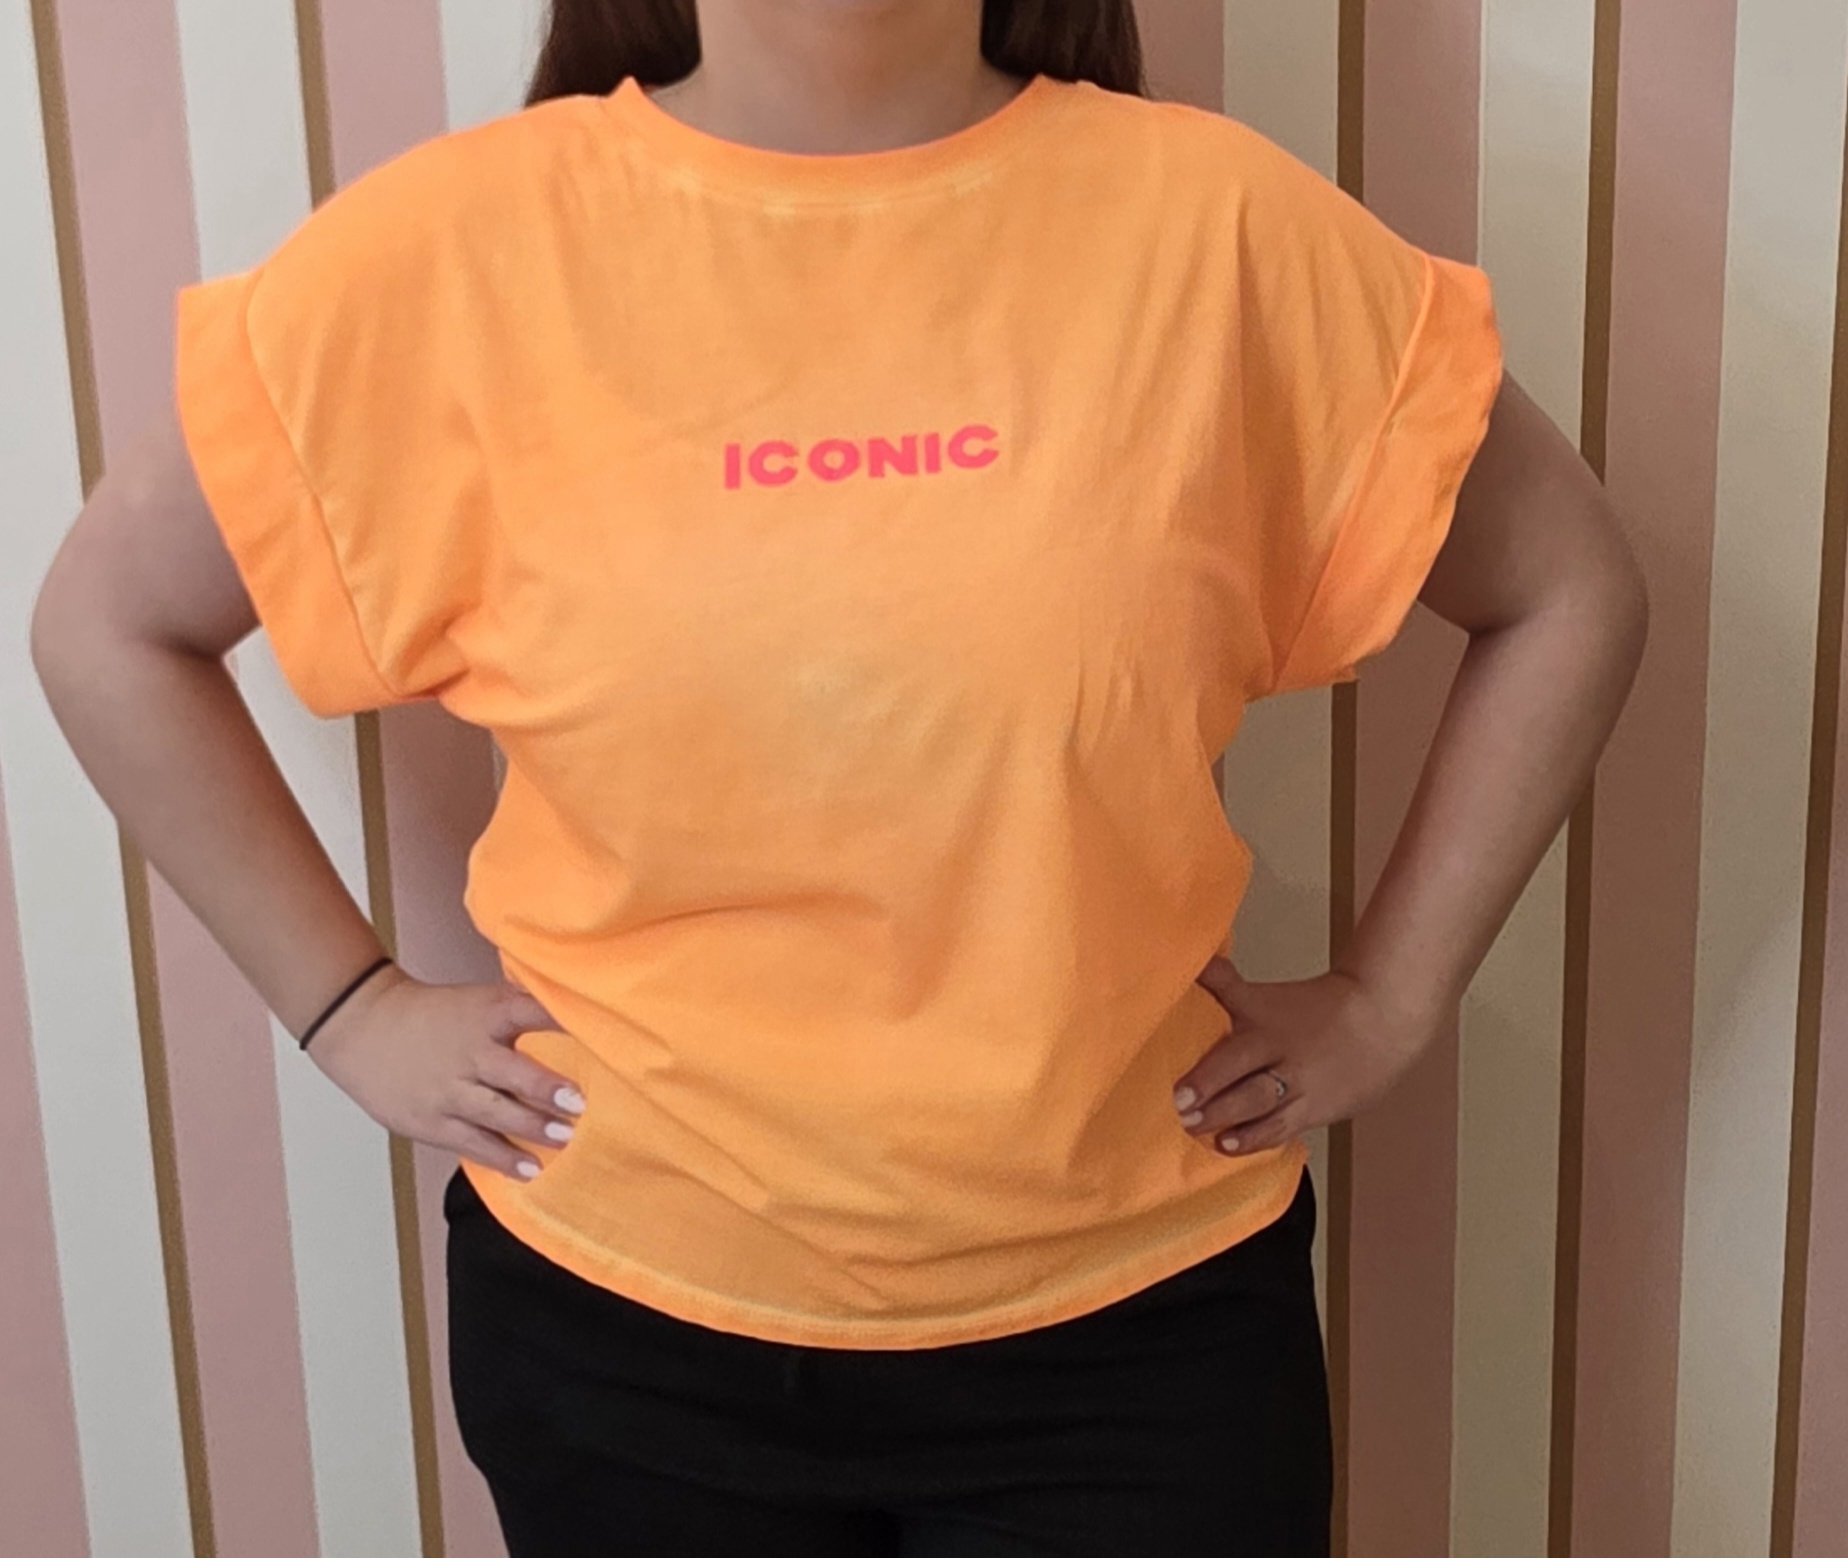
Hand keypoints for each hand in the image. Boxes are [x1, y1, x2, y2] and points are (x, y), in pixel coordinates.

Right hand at [304, 964, 585, 1181]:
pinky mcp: (430, 1122)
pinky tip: (530, 1169)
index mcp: (485, 1015)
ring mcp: (447, 1090)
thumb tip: (578, 1017)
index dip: (558, 1021)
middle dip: (546, 1089)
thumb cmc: (436, 1015)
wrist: (363, 1026)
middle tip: (578, 1104)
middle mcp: (468, 1053)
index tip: (593, 1033)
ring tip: (564, 1138)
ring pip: (495, 1113)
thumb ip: (520, 1011)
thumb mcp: (478, 1001)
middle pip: (511, 1072)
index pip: (527, 1011)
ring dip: (531, 1127)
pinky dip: (502, 1158)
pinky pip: (471, 1143)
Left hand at [1171, 954, 1449, 1156]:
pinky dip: (1260, 1140)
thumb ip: (1222, 981)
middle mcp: (1285, 1063)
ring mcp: (1303, 1090)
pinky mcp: (1316, 1111)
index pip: (1234, 1056)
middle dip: (1217, 1106)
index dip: (1207, 1077)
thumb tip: (1190, 958)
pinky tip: (1235, 1147)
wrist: (1381, 1018)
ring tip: (1211, 1139)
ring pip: (1268, 1115)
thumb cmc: (1312, 1007)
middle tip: (1185, 1119)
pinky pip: (1286, 1129)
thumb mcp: (1262, 995)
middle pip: (1249, 1090)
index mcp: (1268, 1031)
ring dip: (1237, 1130)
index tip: (1178, 1094)